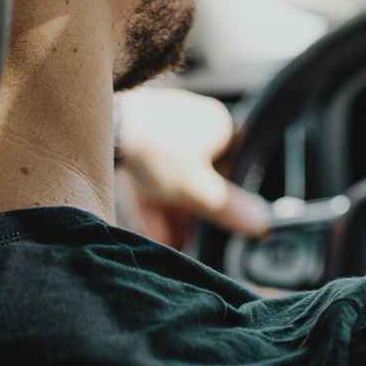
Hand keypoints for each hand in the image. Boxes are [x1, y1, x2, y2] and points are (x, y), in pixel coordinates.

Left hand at [115, 86, 270, 246]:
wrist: (104, 129)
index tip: (221, 224)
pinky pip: (150, 176)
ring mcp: (162, 128)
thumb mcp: (197, 189)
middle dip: (191, 215)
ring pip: (173, 179)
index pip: (235, 166)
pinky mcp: (136, 139)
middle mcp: (193, 122)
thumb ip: (229, 208)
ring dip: (171, 214)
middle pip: (200, 178)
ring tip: (169, 243)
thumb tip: (262, 222)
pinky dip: (151, 203)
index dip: (226, 198)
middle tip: (189, 240)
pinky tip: (150, 231)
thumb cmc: (154, 148)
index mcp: (218, 124)